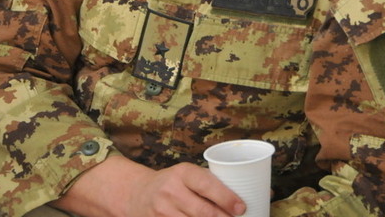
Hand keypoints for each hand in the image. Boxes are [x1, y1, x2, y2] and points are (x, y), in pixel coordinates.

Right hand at [51, 155, 245, 216]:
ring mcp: (162, 210)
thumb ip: (208, 183)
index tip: (241, 208)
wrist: (137, 193)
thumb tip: (247, 191)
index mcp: (183, 172)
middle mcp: (171, 190)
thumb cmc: (173, 183)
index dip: (226, 198)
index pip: (208, 185)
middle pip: (203, 211)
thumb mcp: (187, 175)